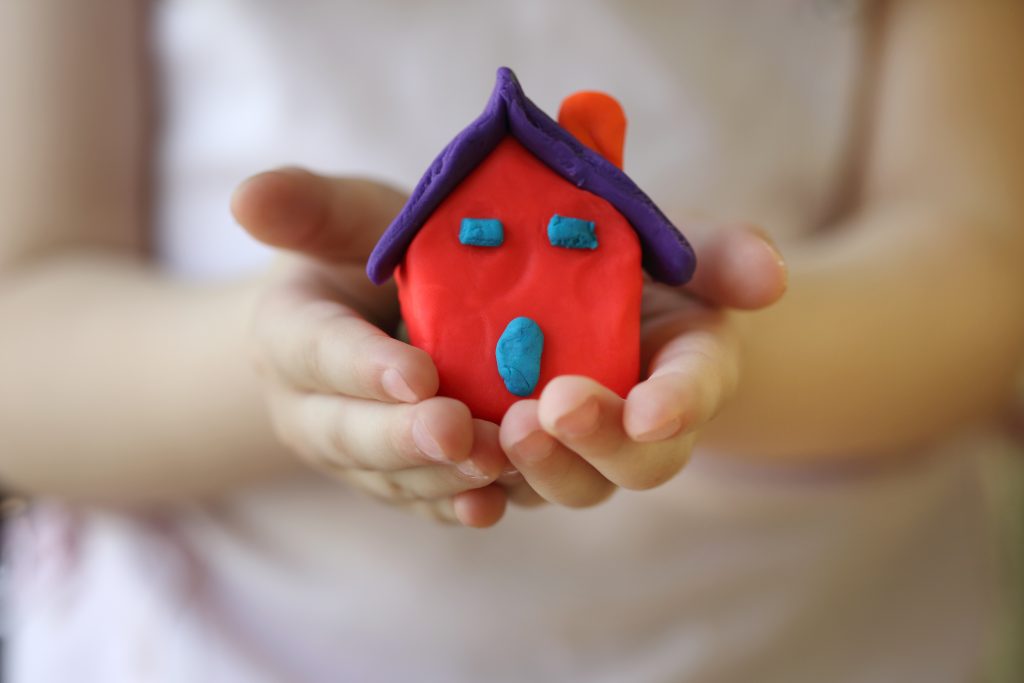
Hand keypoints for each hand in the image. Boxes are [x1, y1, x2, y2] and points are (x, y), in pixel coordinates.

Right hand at [232, 169, 509, 527]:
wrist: (370, 317)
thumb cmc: (365, 256)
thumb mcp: (345, 218)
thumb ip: (307, 207)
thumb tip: (247, 195)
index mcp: (287, 332)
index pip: (317, 350)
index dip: (364, 366)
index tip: (417, 374)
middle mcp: (307, 406)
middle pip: (347, 432)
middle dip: (403, 437)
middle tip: (457, 432)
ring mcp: (351, 453)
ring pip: (389, 478)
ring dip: (441, 478)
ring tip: (495, 464)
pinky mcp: (395, 480)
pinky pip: (421, 503)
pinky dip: (457, 506)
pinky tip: (497, 503)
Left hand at [497, 222, 787, 507]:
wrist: (590, 287)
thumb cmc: (644, 262)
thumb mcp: (684, 244)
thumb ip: (725, 256)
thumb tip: (770, 278)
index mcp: (691, 371)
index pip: (695, 391)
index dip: (678, 404)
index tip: (651, 410)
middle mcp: (643, 426)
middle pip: (634, 463)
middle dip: (599, 443)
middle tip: (556, 409)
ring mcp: (583, 446)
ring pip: (571, 482)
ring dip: (541, 464)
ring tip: (504, 428)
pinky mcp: (524, 447)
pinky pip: (510, 478)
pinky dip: (485, 476)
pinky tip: (454, 455)